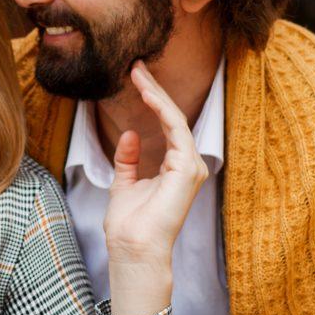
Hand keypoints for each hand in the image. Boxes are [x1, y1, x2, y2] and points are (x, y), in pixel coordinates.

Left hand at [104, 61, 208, 266]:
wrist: (132, 247)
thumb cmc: (129, 224)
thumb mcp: (124, 183)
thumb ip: (128, 160)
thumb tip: (129, 134)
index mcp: (176, 168)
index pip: (167, 125)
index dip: (152, 100)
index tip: (135, 79)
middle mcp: (188, 165)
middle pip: (173, 118)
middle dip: (154, 90)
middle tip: (137, 67)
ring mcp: (191, 166)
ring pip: (175, 120)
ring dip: (157, 94)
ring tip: (138, 74)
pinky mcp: (187, 168)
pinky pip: (176, 130)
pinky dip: (162, 110)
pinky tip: (147, 94)